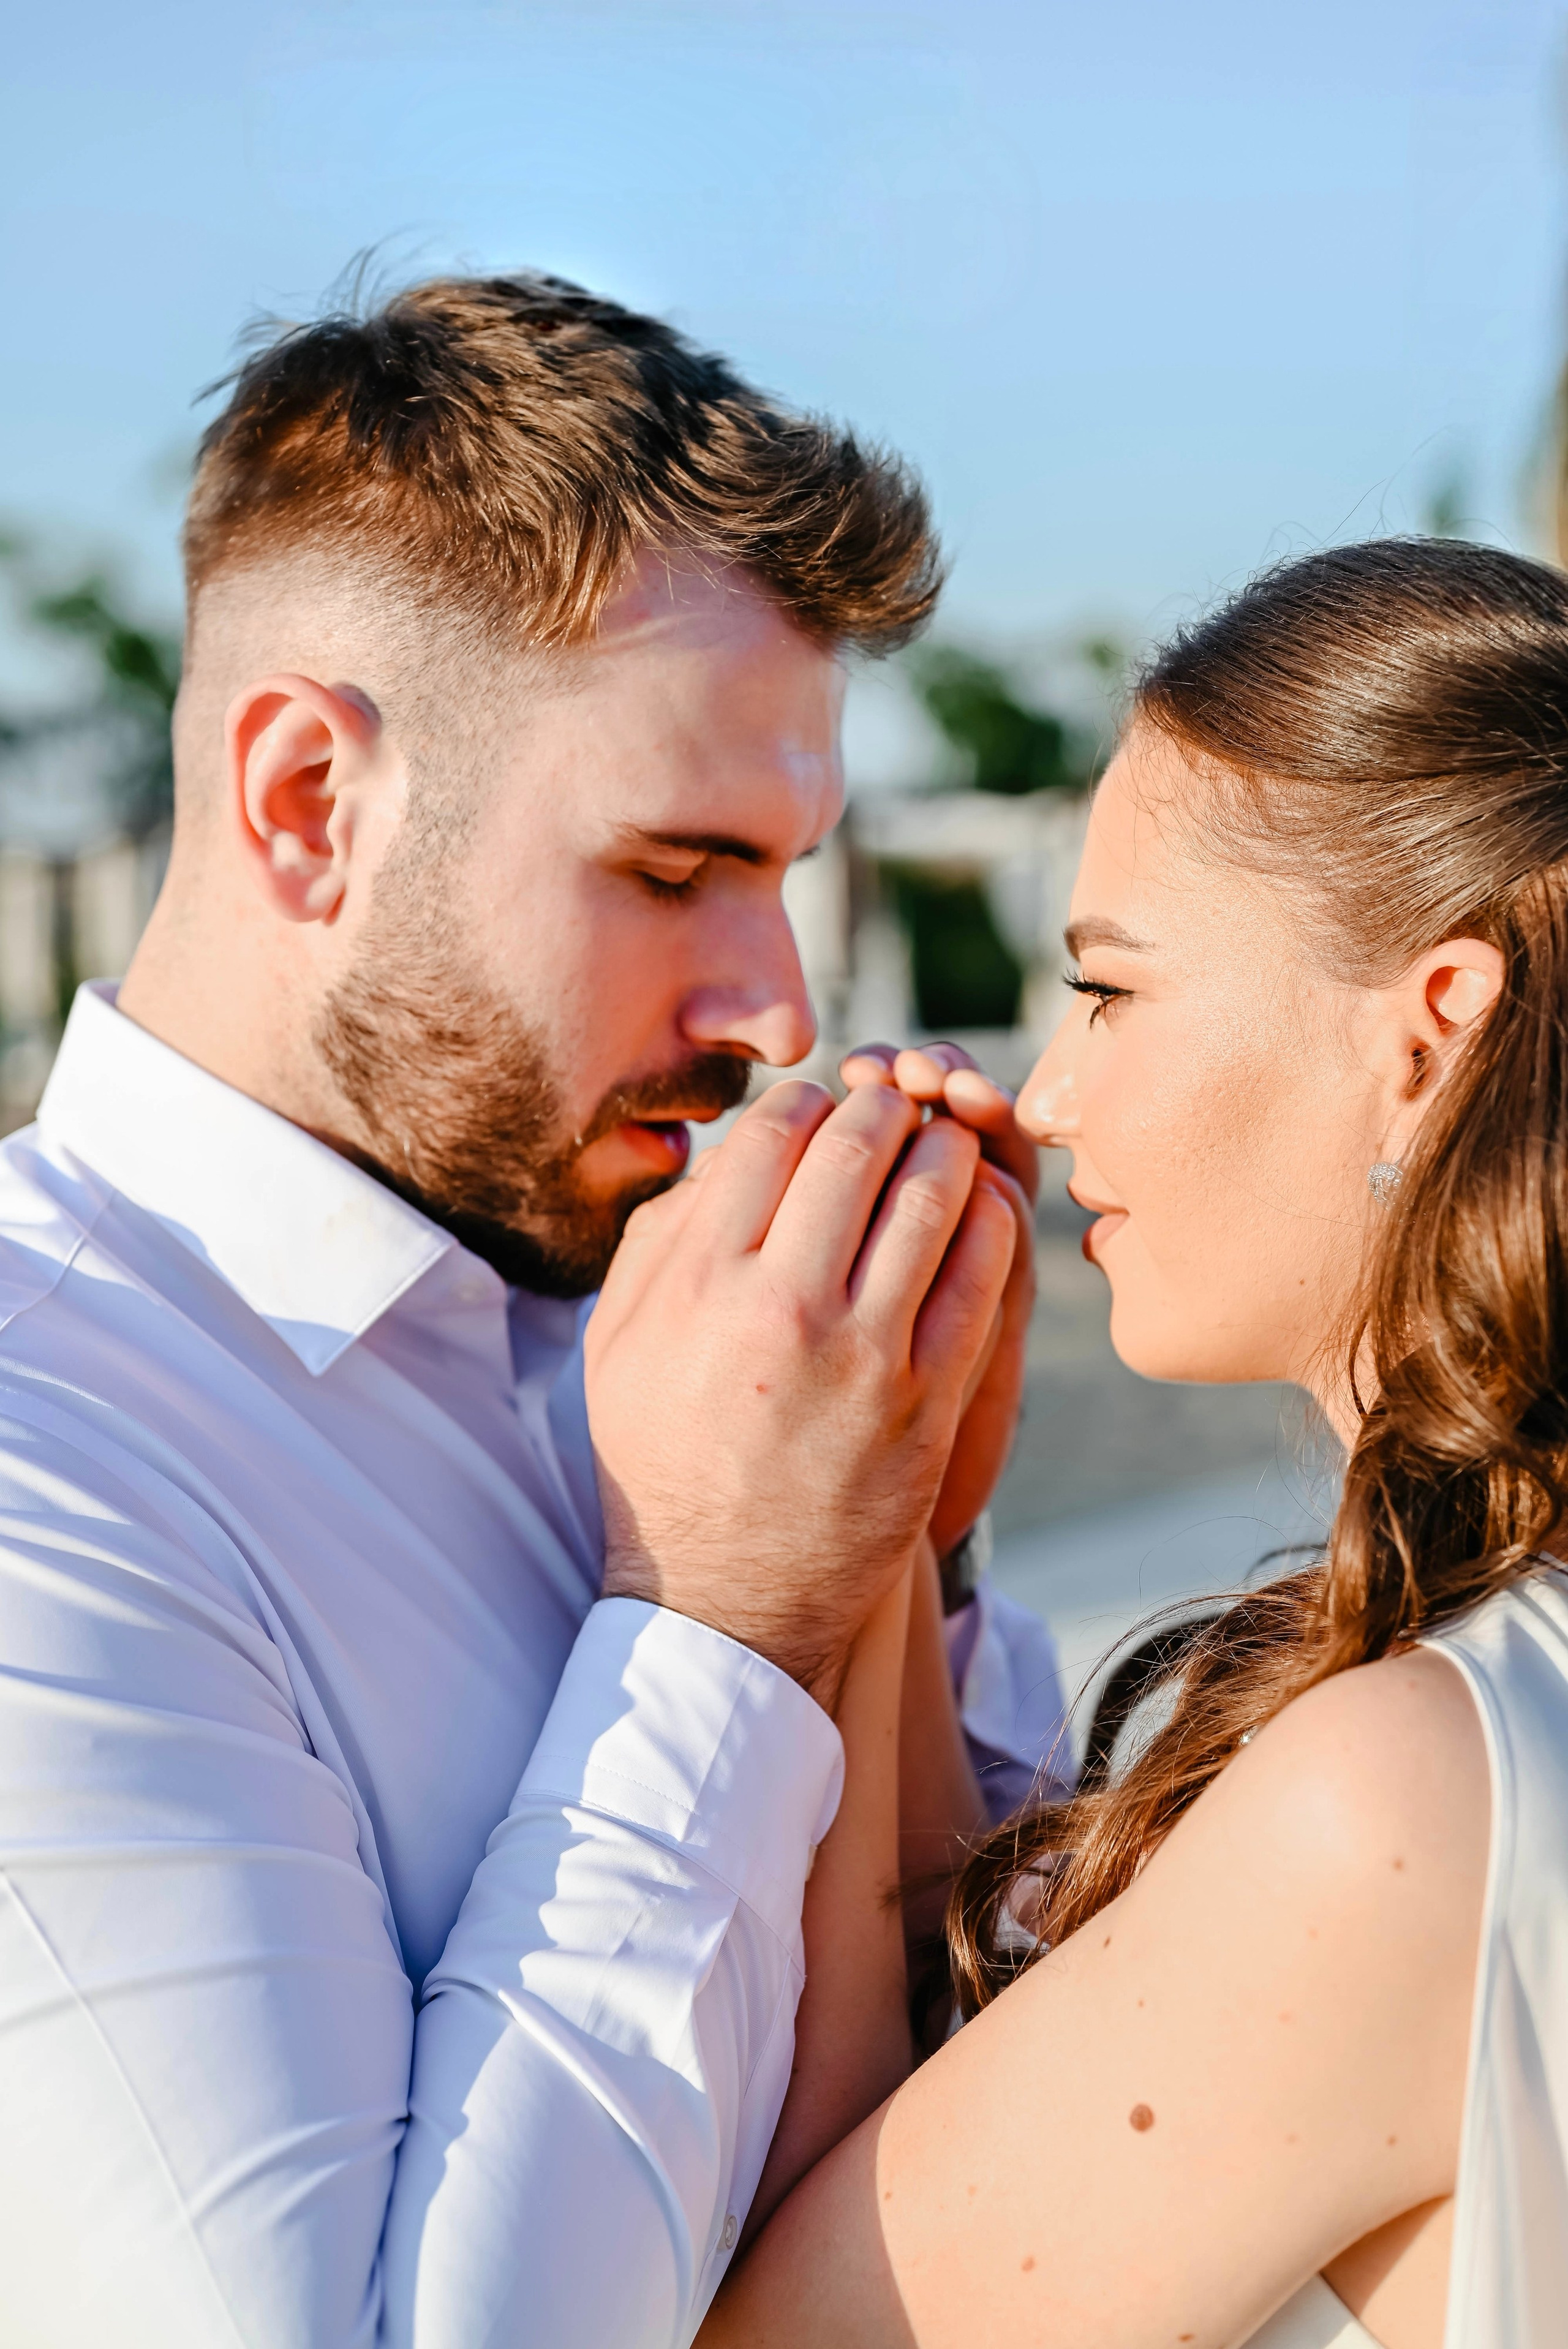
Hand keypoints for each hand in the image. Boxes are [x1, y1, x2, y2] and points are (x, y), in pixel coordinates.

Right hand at [585, 1079, 1016, 1704]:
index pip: (773, 1135)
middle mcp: (781, 1307)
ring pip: (932, 1199)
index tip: (824, 1106)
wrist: (725, 1598)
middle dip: (886, 1107)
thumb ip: (661, 1238)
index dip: (809, 1100)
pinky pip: (982, 1277)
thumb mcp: (617, 1342)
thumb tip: (727, 1153)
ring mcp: (864, 1356)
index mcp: (700, 1283)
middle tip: (897, 1105)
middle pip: (858, 1149)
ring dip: (947, 1150)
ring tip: (945, 1142)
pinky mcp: (928, 1402)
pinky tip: (985, 1208)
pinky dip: (991, 1222)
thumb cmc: (666, 1458)